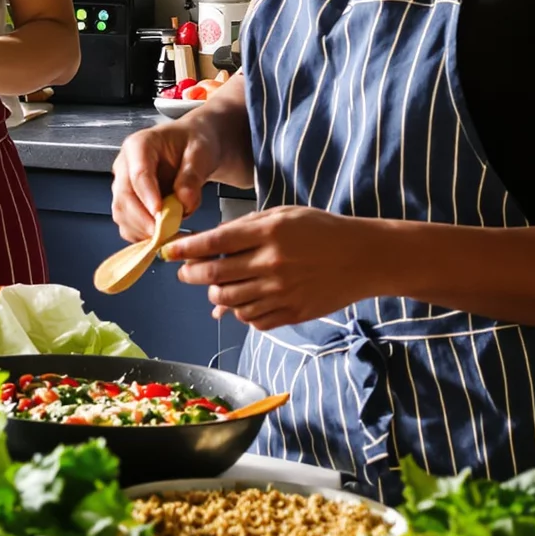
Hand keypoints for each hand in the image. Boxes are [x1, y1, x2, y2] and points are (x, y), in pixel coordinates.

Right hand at [111, 116, 231, 238]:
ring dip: (142, 229)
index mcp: (139, 145)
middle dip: (142, 219)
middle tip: (164, 233)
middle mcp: (125, 165)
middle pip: (124, 196)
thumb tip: (184, 201)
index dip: (147, 196)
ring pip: (122, 213)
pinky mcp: (128, 203)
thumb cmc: (193, 143)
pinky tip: (161, 237)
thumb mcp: (201, 151)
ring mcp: (124, 185)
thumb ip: (192, 175)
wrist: (192, 148)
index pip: (138, 173)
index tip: (159, 213)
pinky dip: (142, 235)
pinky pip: (127, 224)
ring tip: (168, 235)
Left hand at [164, 206, 382, 328]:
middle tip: (187, 273)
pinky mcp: (292, 313)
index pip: (214, 243)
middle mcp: (272, 263)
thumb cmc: (321, 230)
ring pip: (229, 301)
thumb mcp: (283, 215)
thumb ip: (244, 230)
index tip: (169, 251)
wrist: (365, 258)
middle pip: (215, 276)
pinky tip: (244, 300)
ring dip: (215, 295)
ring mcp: (282, 291)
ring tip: (216, 286)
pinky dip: (240, 312)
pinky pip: (252, 319)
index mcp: (269, 232)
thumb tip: (209, 253)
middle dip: (192, 275)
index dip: (185, 249)